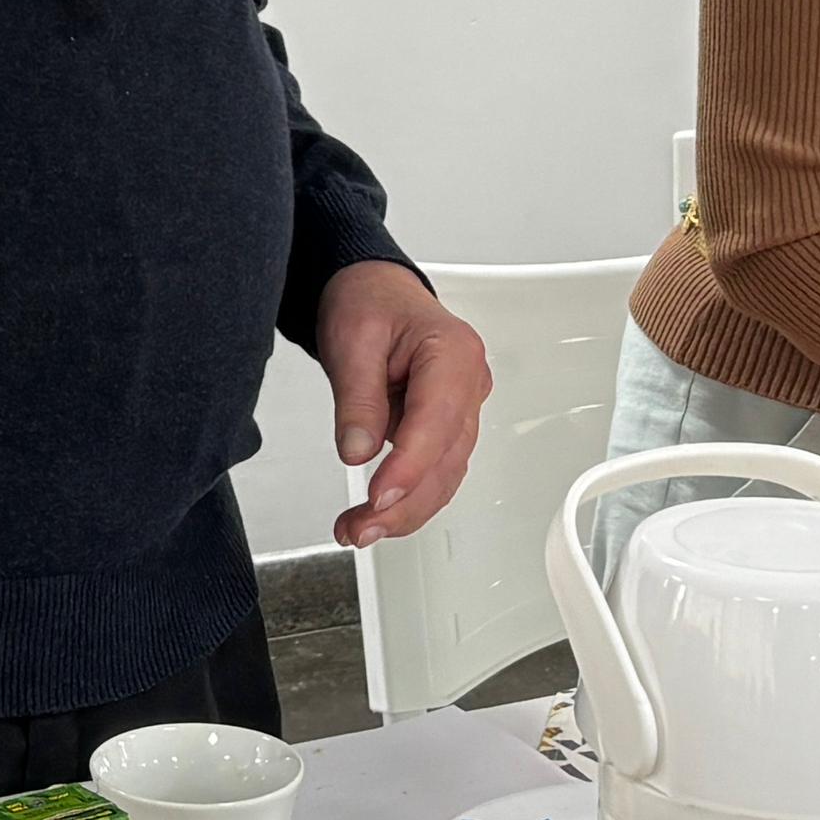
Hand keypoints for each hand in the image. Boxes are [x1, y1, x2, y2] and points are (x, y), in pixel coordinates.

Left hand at [320, 261, 490, 546]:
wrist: (372, 291)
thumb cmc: (369, 301)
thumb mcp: (351, 339)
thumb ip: (357, 397)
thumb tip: (358, 452)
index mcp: (453, 353)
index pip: (438, 421)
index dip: (409, 466)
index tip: (378, 496)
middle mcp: (468, 384)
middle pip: (446, 459)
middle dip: (404, 503)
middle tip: (360, 527)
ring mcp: (462, 408)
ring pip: (444, 475)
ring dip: (405, 509)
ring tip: (358, 528)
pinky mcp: (446, 427)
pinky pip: (434, 470)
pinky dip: (407, 496)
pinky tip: (377, 513)